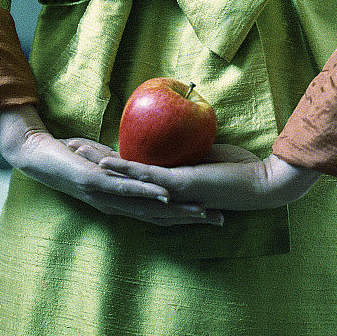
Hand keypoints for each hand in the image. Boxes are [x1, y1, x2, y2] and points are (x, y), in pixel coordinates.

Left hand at [0, 105, 223, 226]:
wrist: (33, 154)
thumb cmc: (67, 157)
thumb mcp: (102, 160)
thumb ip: (122, 163)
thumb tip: (146, 155)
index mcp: (117, 200)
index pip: (158, 211)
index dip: (185, 214)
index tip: (214, 214)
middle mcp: (113, 204)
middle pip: (158, 214)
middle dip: (189, 217)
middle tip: (219, 219)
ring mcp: (103, 196)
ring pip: (144, 205)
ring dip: (173, 209)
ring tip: (200, 211)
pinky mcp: (91, 183)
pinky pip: (121, 188)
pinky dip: (143, 191)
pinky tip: (163, 192)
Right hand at [72, 142, 318, 211]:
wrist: (263, 183)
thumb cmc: (242, 170)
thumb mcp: (209, 158)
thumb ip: (190, 154)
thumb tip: (179, 138)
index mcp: (175, 193)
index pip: (135, 182)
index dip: (111, 171)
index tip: (89, 158)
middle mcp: (168, 197)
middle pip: (124, 184)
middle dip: (98, 169)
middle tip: (73, 158)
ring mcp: (171, 194)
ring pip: (128, 182)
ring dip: (103, 168)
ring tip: (79, 157)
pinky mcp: (178, 185)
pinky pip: (145, 175)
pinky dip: (124, 167)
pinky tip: (105, 161)